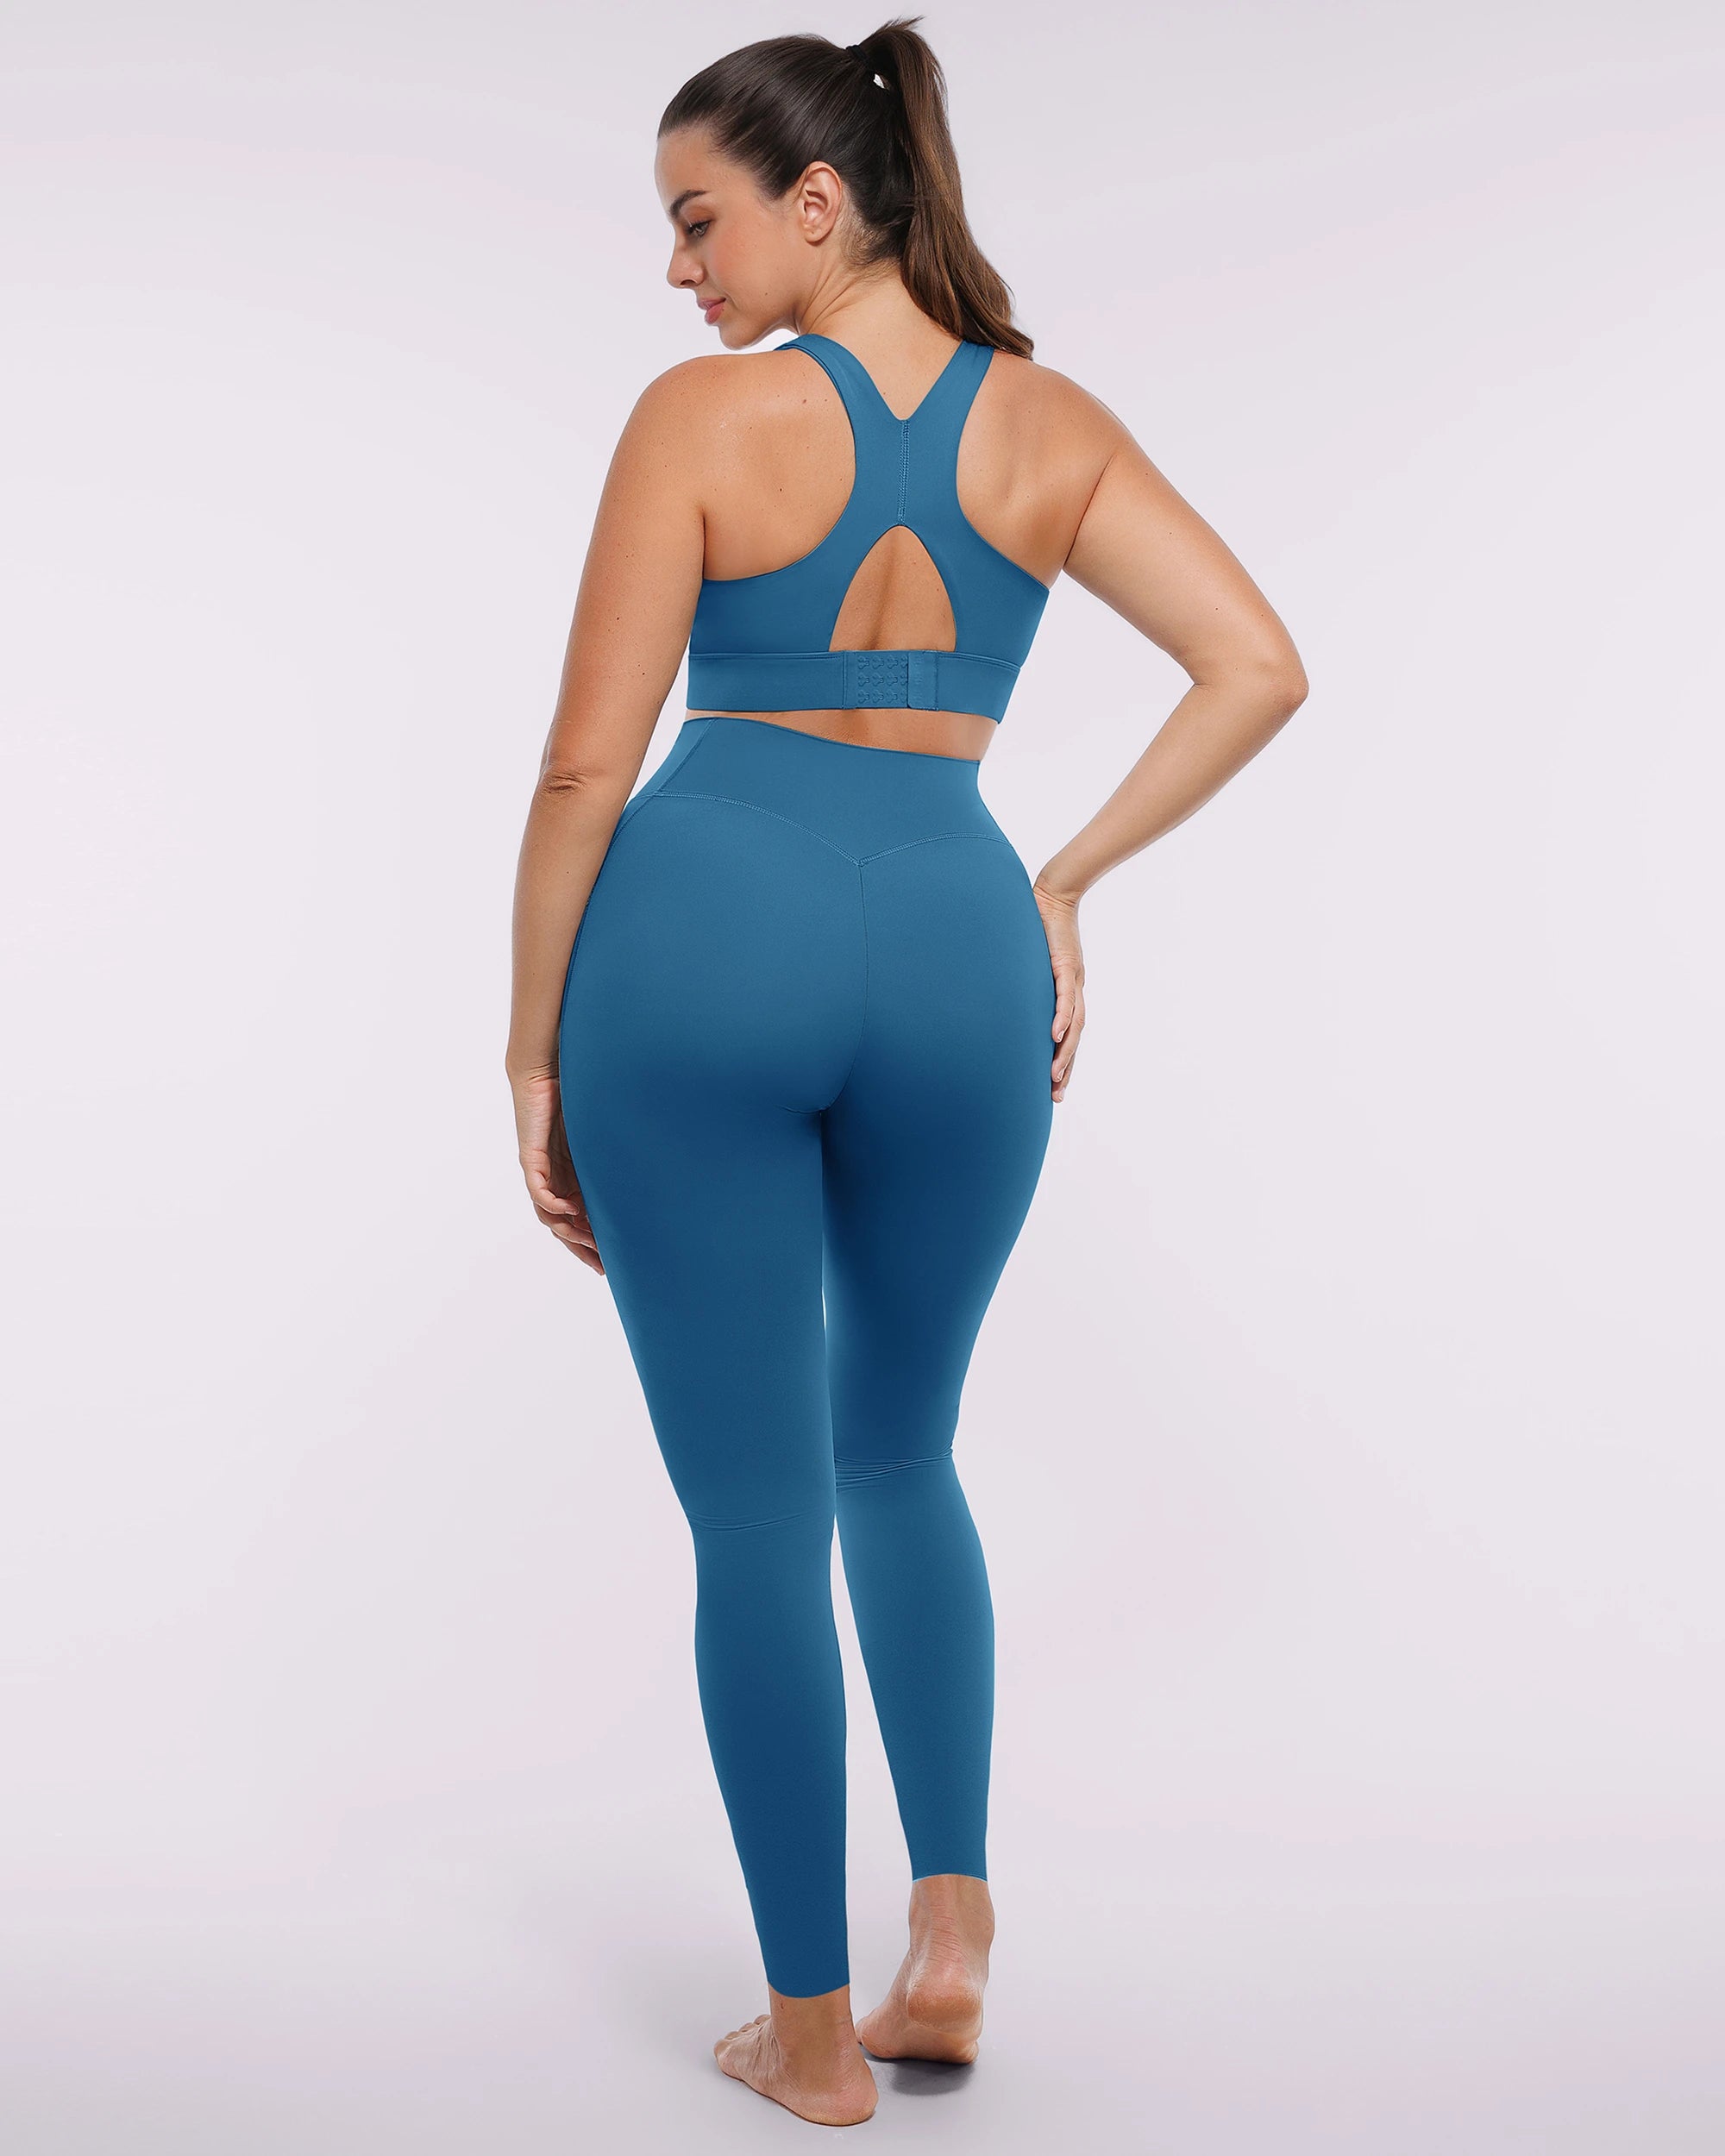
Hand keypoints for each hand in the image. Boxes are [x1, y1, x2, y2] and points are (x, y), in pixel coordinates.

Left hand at [510, 1069, 604, 1271]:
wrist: (548, 1067)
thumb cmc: (576, 1093)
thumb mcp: (601, 1135)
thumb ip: (614, 1155)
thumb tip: (651, 1166)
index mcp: (570, 1173)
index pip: (579, 1216)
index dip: (592, 1240)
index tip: (611, 1260)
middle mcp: (553, 1176)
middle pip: (563, 1224)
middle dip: (581, 1247)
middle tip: (602, 1266)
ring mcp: (541, 1169)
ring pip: (549, 1214)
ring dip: (568, 1230)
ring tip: (589, 1241)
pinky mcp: (531, 1157)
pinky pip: (538, 1191)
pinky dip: (553, 1205)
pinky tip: (570, 1212)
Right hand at [1031, 880, 1085, 1102]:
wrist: (1054, 892)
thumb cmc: (1037, 926)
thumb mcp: (1027, 962)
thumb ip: (1019, 983)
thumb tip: (995, 996)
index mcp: (1066, 992)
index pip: (1067, 1034)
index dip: (1062, 1060)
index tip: (1053, 1087)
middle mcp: (1074, 990)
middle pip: (1074, 1037)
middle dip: (1065, 1068)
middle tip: (1055, 1096)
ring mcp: (1073, 978)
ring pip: (1073, 1024)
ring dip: (1064, 1052)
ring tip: (1054, 1076)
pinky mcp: (1066, 964)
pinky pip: (1065, 996)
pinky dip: (1061, 1017)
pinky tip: (1054, 1035)